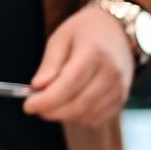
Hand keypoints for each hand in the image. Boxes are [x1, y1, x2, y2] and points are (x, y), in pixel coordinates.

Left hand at [23, 5, 134, 126]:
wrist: (119, 30)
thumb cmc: (86, 32)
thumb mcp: (61, 38)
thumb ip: (50, 64)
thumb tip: (38, 87)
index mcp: (95, 52)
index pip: (69, 84)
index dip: (47, 100)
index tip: (28, 106)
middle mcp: (112, 72)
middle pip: (79, 104)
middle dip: (52, 111)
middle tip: (36, 107)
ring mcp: (120, 87)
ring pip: (87, 116)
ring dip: (65, 115)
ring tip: (53, 103)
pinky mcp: (122, 98)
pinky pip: (97, 119)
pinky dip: (79, 118)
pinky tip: (70, 105)